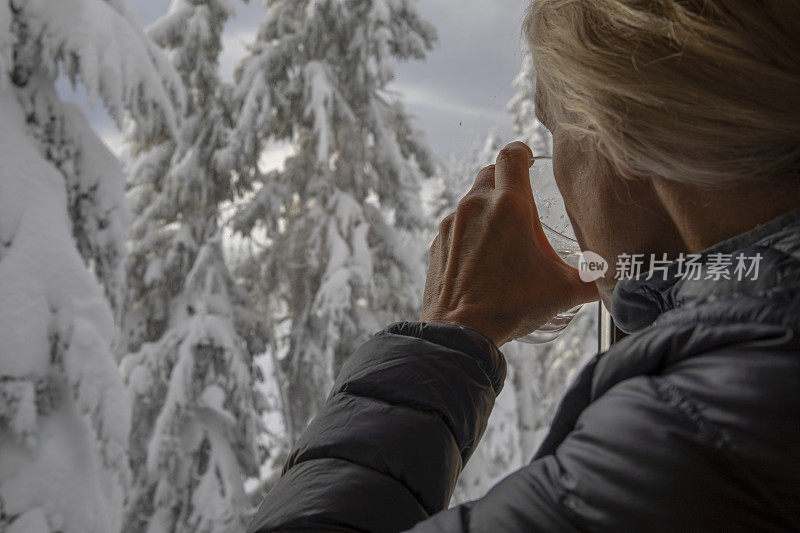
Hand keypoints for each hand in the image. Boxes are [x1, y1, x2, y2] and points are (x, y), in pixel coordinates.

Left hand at [421, 141, 598, 345]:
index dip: (521, 151)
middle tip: (521, 199)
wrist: (460, 332)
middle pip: (490, 171)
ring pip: (471, 198)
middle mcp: (476, 206)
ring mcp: (453, 223)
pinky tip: (482, 254)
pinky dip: (470, 230)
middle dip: (506, 178)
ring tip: (504, 232)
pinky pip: (457, 224)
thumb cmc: (511, 307)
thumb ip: (593, 281)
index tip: (528, 160)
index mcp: (509, 206)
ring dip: (487, 206)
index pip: (511, 155)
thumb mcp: (562, 292)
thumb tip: (615, 281)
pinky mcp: (438, 242)